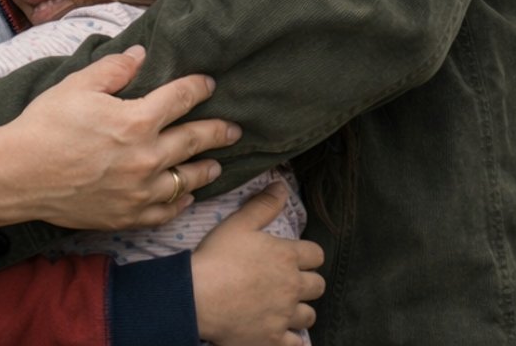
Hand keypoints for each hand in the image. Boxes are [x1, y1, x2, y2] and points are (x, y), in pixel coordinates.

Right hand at [0, 48, 237, 240]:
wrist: (20, 174)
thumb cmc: (45, 125)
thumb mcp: (77, 85)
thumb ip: (114, 69)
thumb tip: (140, 54)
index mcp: (136, 120)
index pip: (180, 99)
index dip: (197, 88)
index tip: (208, 84)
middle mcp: (146, 157)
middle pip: (194, 141)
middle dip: (217, 132)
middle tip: (234, 129)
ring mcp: (140, 191)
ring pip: (186, 180)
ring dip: (205, 170)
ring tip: (215, 165)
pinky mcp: (128, 215)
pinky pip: (165, 210)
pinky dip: (179, 202)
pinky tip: (184, 196)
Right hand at [191, 181, 324, 345]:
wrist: (198, 297)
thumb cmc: (216, 257)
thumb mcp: (238, 224)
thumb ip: (263, 205)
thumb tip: (282, 185)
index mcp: (287, 256)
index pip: (316, 254)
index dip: (306, 255)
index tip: (293, 257)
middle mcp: (293, 286)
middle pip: (317, 285)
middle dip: (306, 283)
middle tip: (287, 282)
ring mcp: (286, 315)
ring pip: (309, 315)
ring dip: (300, 310)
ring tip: (283, 308)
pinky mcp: (276, 339)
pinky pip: (297, 343)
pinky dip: (293, 339)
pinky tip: (283, 334)